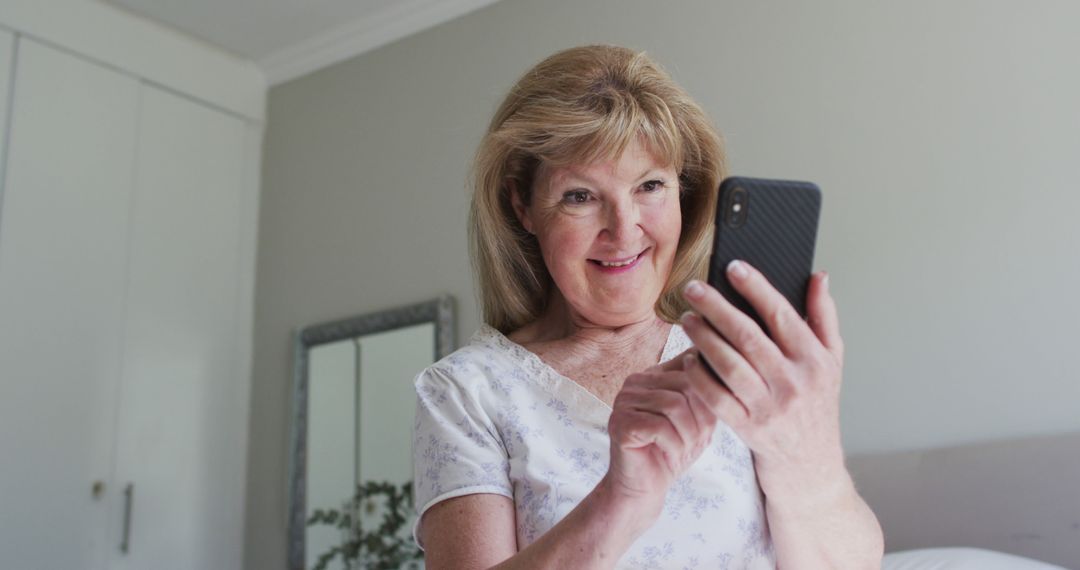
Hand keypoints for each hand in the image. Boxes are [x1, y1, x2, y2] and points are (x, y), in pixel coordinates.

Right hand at [603, 348, 726, 514]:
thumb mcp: (699, 419)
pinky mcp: (620, 423)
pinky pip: (660, 427)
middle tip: (696, 441)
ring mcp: (624, 401)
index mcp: (654, 374)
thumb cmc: (673, 451)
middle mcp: (636, 381)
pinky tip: (669, 455)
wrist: (646, 487)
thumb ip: (707, 394)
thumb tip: (723, 371)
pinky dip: (674, 445)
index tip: (707, 422)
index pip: (692, 365)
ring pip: (675, 405)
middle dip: (701, 418)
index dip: (710, 396)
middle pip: (687, 384)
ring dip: (688, 434)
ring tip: (683, 448)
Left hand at [679, 260, 848, 503]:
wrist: (811, 467)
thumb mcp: (832, 363)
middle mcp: (794, 382)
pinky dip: (700, 377)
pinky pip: (717, 398)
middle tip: (693, 288)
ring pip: (729, 365)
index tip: (733, 266)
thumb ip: (824, 318)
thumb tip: (818, 276)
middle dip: (717, 308)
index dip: (756, 288)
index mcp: (815, 360)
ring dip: (703, 338)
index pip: (782, 315)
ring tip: (687, 319)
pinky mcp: (748, 429)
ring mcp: (770, 408)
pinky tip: (689, 360)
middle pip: (748, 336)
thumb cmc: (817, 407)